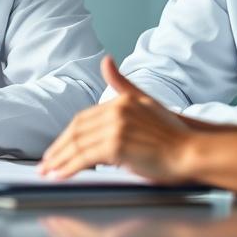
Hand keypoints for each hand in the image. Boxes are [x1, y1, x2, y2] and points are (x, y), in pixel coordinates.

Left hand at [39, 56, 193, 181]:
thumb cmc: (171, 133)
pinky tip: (62, 175)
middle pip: (77, 131)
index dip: (66, 135)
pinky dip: (70, 167)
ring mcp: (116, 128)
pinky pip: (85, 158)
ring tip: (49, 171)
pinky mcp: (117, 146)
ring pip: (78, 145)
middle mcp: (116, 111)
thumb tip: (106, 61)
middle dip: (58, 148)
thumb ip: (122, 84)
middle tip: (46, 163)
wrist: (190, 150)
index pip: (83, 119)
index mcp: (120, 101)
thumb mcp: (144, 102)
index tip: (56, 148)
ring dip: (60, 160)